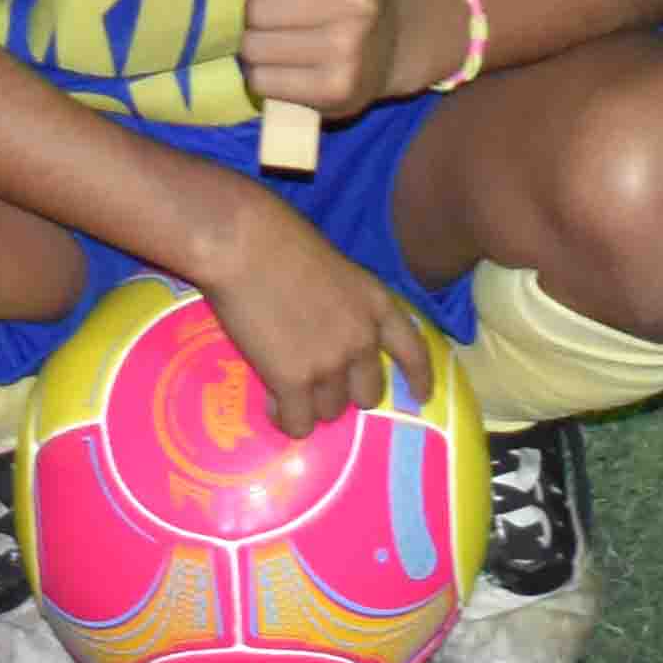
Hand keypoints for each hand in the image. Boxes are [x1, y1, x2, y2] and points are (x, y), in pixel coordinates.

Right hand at [191, 205, 442, 443]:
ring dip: (310, 404)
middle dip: (346, 393)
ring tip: (285, 387)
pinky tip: (271, 402)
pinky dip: (286, 418)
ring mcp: (330, 364)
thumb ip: (344, 305)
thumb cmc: (277, 239)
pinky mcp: (293, 381)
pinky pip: (298, 424)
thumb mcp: (333, 268)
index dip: (419, 378)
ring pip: (330, 412)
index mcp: (376, 304)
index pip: (414, 351)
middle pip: (368, 394)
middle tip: (319, 383)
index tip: (422, 396)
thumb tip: (330, 332)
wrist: (241, 242)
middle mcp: (362, 340)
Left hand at [209, 0, 404, 121]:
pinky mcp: (335, 90)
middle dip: (260, 13)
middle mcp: (357, 1)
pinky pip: (261, 81)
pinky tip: (289, 69)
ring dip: (258, 46)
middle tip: (285, 17)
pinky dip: (264, 77)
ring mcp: (348, 48)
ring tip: (283, 43)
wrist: (390, 44)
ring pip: (252, 47)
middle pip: (256, 9)